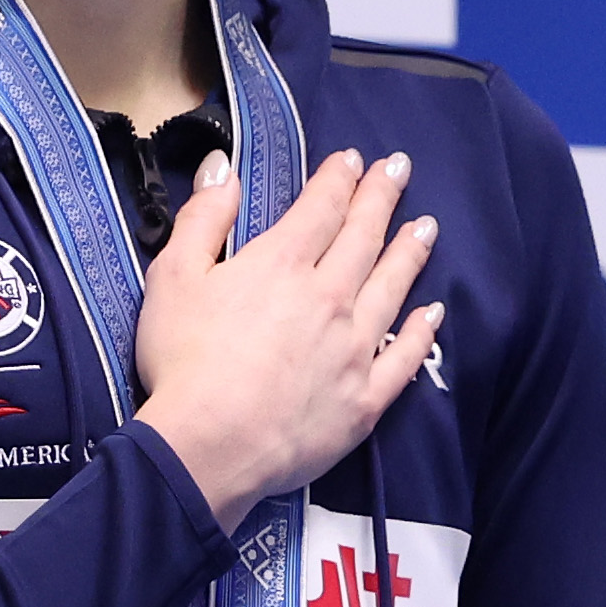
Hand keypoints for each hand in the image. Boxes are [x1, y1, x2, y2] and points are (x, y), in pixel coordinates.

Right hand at [133, 149, 440, 533]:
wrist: (209, 447)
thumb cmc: (183, 362)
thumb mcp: (173, 277)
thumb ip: (203, 218)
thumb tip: (224, 170)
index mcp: (282, 264)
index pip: (320, 208)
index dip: (338, 179)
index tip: (351, 159)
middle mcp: (329, 298)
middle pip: (363, 238)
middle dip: (382, 198)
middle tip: (399, 170)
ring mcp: (353, 349)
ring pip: (392, 288)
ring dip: (409, 254)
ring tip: (426, 227)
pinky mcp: (364, 399)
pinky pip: (403, 358)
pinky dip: (421, 332)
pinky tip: (432, 314)